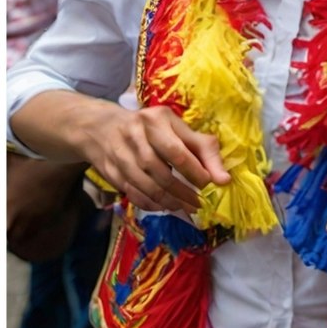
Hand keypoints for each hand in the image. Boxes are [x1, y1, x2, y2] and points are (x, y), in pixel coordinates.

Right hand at [84, 104, 230, 215]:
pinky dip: (151, 204)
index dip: (195, 172)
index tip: (208, 183)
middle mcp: (134, 136)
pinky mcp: (110, 171)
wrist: (102, 128)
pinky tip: (164, 207)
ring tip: (185, 207)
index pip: (177, 152)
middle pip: (160, 172)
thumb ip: (203, 149)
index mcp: (155, 120)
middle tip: (198, 203)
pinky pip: (132, 194)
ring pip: (146, 186)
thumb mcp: (177, 128)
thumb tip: (224, 180)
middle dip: (183, 192)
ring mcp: (119, 155)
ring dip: (169, 202)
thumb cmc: (150, 128)